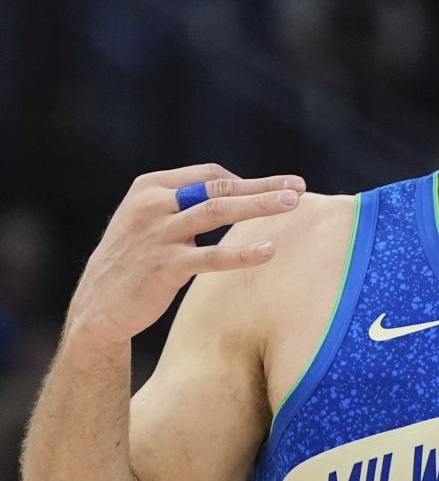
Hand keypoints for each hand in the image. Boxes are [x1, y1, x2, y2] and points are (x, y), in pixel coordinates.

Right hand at [67, 163, 306, 348]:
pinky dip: (243, 253)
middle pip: (218, 187)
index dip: (242, 182)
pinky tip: (269, 251)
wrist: (97, 305)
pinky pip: (212, 257)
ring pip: (218, 212)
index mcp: (149, 186)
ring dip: (260, 205)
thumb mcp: (144, 221)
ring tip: (293, 203)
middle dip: (262, 185)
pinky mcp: (166, 266)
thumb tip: (225, 197)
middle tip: (299, 186)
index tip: (271, 188)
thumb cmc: (130, 262)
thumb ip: (178, 205)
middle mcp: (153, 204)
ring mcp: (159, 234)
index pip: (207, 175)